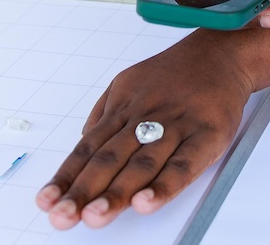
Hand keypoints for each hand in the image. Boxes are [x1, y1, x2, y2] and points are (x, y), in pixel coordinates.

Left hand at [36, 34, 252, 229]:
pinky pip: (184, 164)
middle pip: (109, 159)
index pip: (88, 148)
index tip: (47, 201)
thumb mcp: (127, 82)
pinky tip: (147, 203)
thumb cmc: (175, 74)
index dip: (66, 177)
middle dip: (84, 191)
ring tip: (96, 217)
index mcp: (123, 108)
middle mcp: (145, 118)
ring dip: (117, 193)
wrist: (222, 53)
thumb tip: (82, 144)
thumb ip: (103, 114)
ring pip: (142, 164)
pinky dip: (165, 185)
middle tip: (63, 216)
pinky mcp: (206, 134)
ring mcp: (176, 126)